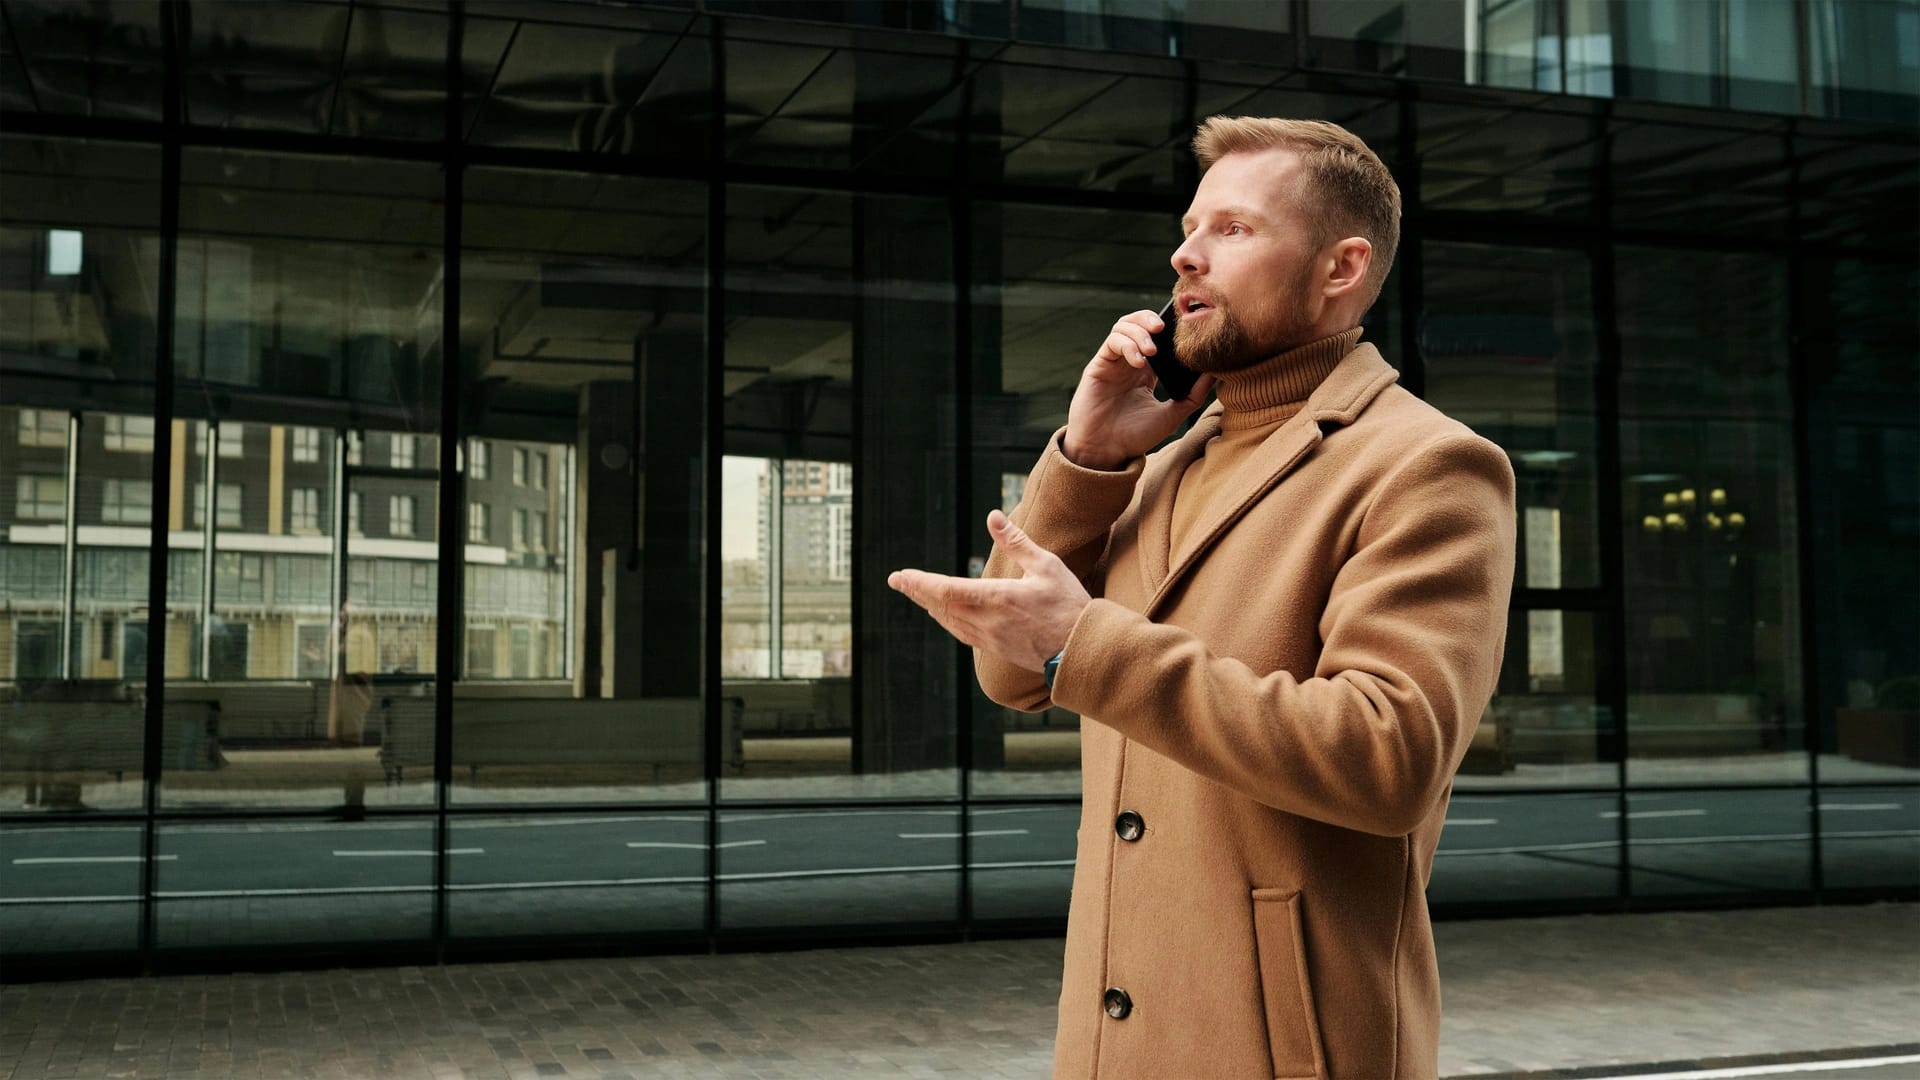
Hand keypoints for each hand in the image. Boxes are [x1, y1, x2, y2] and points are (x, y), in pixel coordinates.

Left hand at [887, 510, 1089, 672]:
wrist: (1083, 649)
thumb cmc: (1069, 604)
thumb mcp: (1046, 565)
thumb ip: (1016, 542)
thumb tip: (992, 517)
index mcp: (998, 598)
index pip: (946, 590)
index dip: (919, 583)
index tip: (899, 576)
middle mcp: (988, 621)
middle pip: (940, 606)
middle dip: (917, 592)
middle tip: (897, 581)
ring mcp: (991, 639)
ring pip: (949, 621)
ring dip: (930, 606)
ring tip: (916, 593)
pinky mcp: (997, 649)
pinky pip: (962, 633)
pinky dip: (947, 620)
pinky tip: (944, 614)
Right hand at [1062, 308, 1216, 469]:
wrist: (1105, 452)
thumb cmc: (1134, 437)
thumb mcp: (1171, 416)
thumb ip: (1193, 396)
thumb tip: (1216, 373)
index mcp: (1147, 372)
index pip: (1158, 338)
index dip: (1169, 329)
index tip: (1183, 331)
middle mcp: (1129, 362)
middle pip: (1138, 323)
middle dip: (1151, 319)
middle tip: (1164, 329)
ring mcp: (1113, 362)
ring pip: (1124, 326)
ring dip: (1140, 331)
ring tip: (1152, 350)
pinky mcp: (1099, 365)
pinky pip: (1113, 341)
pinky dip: (1127, 345)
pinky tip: (1138, 362)